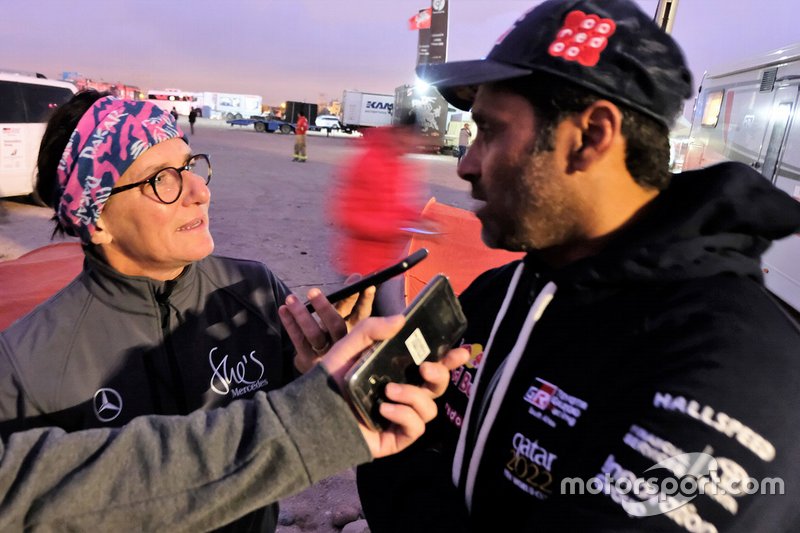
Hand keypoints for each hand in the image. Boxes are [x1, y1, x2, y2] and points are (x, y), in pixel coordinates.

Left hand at [279, 281, 374, 372]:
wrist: (324, 378)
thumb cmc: (336, 341)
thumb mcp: (347, 324)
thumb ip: (350, 304)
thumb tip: (356, 276)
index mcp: (355, 335)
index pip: (362, 315)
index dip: (363, 300)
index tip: (362, 282)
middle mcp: (342, 346)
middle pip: (336, 325)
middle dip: (324, 307)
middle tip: (312, 291)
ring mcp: (325, 355)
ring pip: (314, 334)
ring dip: (301, 315)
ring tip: (290, 299)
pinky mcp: (308, 360)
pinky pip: (298, 340)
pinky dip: (290, 324)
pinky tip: (283, 310)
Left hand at [321, 316, 468, 458]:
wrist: (313, 412)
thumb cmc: (330, 380)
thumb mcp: (348, 347)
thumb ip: (372, 329)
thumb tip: (402, 319)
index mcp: (398, 372)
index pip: (432, 365)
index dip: (450, 359)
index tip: (461, 351)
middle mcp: (404, 394)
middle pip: (439, 386)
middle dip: (439, 374)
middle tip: (424, 367)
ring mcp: (402, 418)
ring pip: (430, 408)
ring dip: (413, 396)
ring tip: (389, 391)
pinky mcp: (396, 438)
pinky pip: (416, 428)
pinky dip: (403, 415)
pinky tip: (383, 409)